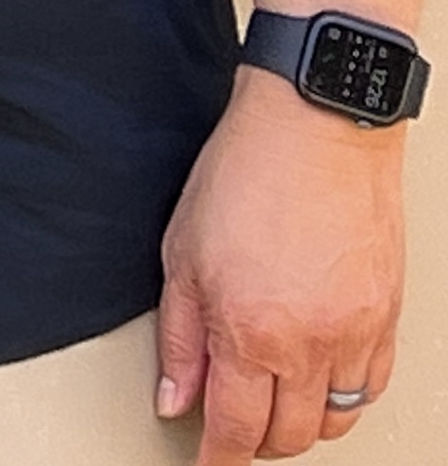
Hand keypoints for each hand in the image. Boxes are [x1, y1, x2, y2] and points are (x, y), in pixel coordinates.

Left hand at [157, 70, 405, 458]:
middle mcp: (310, 343)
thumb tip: (175, 399)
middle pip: (289, 435)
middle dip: (257, 443)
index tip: (208, 465)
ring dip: (302, 424)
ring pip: (335, 418)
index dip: (219, 457)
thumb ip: (181, 338)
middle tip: (233, 430)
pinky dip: (343, 396)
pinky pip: (372, 386)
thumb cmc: (245, 175)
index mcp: (250, 329)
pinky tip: (318, 379)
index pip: (237, 427)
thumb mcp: (180, 254)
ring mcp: (357, 333)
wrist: (316, 130)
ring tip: (273, 403)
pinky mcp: (388, 318)